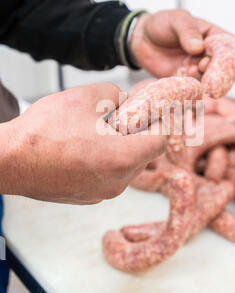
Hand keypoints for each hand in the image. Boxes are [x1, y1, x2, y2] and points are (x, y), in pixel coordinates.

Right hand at [1, 83, 165, 203]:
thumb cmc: (44, 131)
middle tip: (123, 118)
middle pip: (145, 155)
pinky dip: (105, 161)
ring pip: (127, 166)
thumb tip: (126, 100)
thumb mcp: (86, 97)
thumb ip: (116, 95)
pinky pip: (109, 176)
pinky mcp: (88, 197)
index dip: (159, 123)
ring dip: (121, 148)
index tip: (151, 114)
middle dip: (138, 134)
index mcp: (123, 158)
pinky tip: (84, 147)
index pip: (162, 141)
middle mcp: (118, 181)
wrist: (9, 160)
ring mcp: (102, 193)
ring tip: (97, 132)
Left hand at [130, 9, 234, 82]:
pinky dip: (189, 92)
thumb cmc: (162, 25)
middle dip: (218, 78)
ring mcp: (200, 72)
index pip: (234, 50)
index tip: (212, 66)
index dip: (229, 61)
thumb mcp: (175, 19)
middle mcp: (212, 56)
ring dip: (201, 83)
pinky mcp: (187, 84)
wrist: (142, 39)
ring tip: (186, 71)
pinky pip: (193, 93)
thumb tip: (199, 47)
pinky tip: (180, 84)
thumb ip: (187, 30)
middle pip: (226, 71)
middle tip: (208, 84)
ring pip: (210, 85)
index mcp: (216, 37)